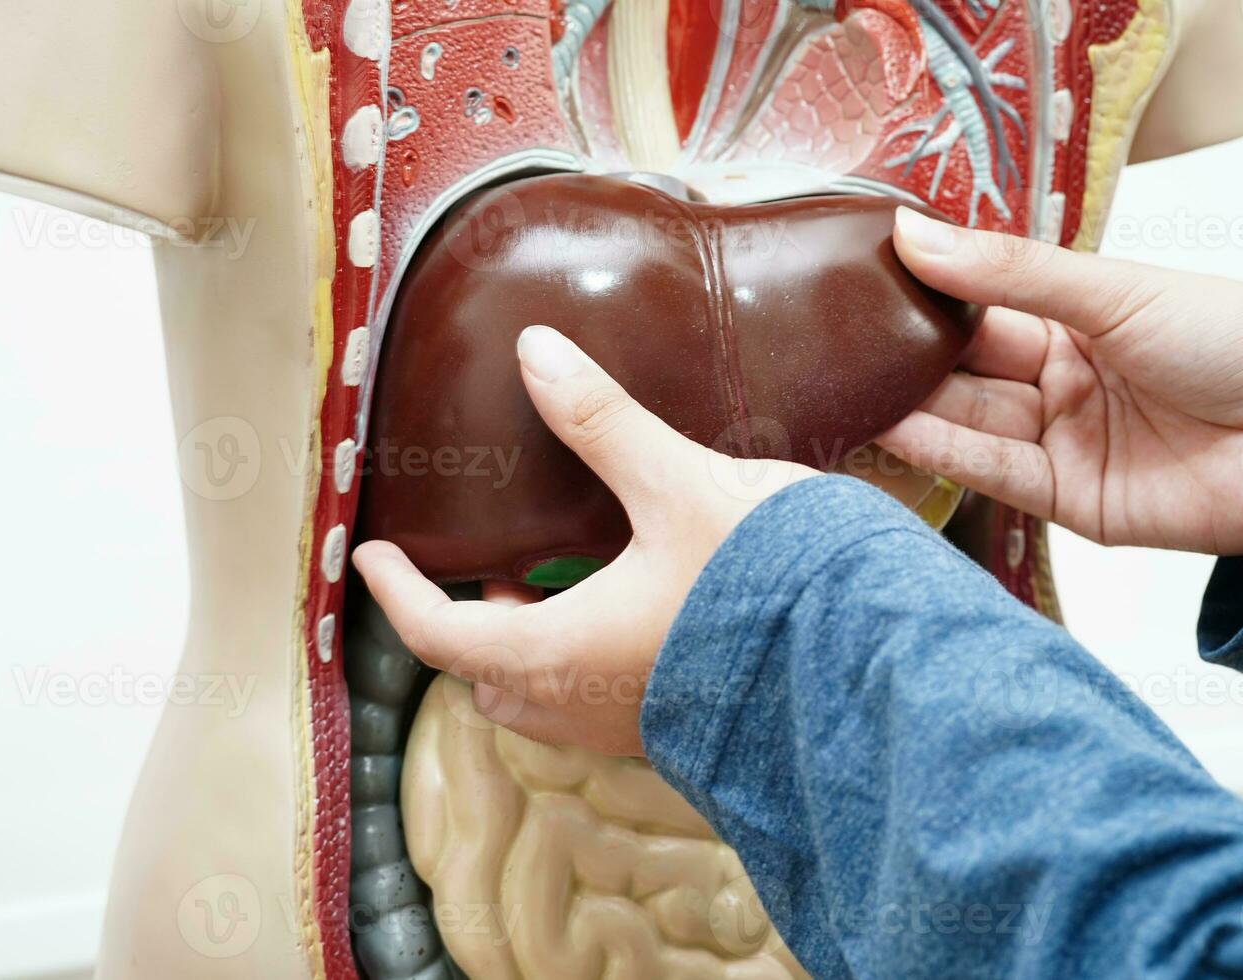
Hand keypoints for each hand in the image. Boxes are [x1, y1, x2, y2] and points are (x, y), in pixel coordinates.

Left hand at [352, 325, 816, 754]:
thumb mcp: (677, 486)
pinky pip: (595, 704)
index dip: (396, 592)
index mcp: (557, 652)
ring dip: (528, 645)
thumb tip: (536, 354)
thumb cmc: (770, 583)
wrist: (870, 664)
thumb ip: (601, 424)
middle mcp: (581, 706)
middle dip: (469, 623)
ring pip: (541, 697)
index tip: (371, 556)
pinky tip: (628, 607)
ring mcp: (629, 729)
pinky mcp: (676, 730)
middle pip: (486, 675)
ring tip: (556, 578)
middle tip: (487, 566)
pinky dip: (580, 661)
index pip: (437, 634)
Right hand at [878, 207, 1242, 556]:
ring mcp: (1063, 442)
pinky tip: (894, 425)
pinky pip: (993, 472)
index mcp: (1079, 322)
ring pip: (969, 421)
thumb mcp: (1116, 292)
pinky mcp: (1068, 501)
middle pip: (966, 368)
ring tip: (849, 385)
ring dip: (911, 405)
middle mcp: (1064, 383)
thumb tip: (916, 233)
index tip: (866, 274)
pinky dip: (942, 450)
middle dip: (908, 355)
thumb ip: (1012, 272)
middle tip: (841, 337)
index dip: (928, 293)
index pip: (983, 307)